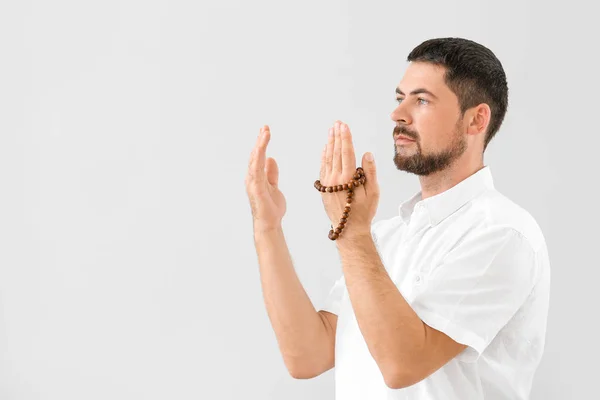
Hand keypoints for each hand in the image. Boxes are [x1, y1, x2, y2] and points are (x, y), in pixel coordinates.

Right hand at [245, 125, 285, 231]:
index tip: (266, 131)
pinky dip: (258, 157)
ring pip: (255, 159)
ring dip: (260, 145)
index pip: (258, 157)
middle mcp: (252, 178)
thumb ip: (271, 173)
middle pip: (255, 155)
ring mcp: (253, 182)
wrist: (270, 223)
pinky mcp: (256, 187)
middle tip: (265, 127)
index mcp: (257, 177)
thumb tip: (270, 158)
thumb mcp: (274, 186)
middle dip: (260, 140)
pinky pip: (256, 169)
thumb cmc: (271, 208)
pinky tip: (262, 148)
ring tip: (265, 133)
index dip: (262, 144)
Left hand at [319, 121, 379, 237]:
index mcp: (348, 179)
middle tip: (337, 123)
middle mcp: (335, 180)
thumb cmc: (364, 212)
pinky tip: (325, 147)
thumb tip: (367, 154)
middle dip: (337, 136)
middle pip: (336, 153)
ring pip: (328, 159)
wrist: (348, 230)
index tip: (344, 126)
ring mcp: (327, 184)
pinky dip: (324, 156)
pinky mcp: (323, 188)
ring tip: (332, 130)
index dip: (345, 138)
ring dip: (330, 143)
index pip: (346, 153)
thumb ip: (370, 172)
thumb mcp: (373, 193)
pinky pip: (323, 168)